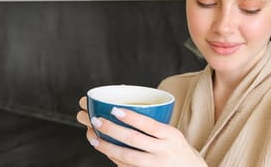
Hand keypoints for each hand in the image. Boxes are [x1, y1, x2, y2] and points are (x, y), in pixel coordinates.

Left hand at [76, 96, 205, 166]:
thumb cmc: (176, 149)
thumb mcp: (172, 134)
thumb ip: (154, 127)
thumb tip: (122, 112)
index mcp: (170, 135)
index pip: (149, 125)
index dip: (131, 118)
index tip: (114, 110)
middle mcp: (163, 151)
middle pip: (135, 140)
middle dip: (113, 130)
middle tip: (96, 120)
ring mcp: (155, 165)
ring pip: (128, 157)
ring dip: (108, 147)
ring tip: (94, 138)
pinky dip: (114, 158)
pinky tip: (105, 150)